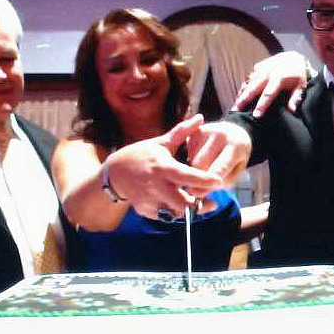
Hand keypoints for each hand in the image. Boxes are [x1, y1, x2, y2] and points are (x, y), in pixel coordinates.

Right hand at [104, 115, 223, 219]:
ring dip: (186, 208)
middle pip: (184, 203)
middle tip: (206, 198)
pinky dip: (172, 211)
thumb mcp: (161, 143)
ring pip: (176, 213)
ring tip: (191, 200)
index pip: (187, 176)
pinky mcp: (146, 211)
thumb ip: (182, 132)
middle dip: (197, 202)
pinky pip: (165, 216)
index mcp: (163, 167)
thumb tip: (200, 117)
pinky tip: (172, 201)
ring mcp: (150, 200)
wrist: (114, 173)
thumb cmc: (141, 155)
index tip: (219, 181)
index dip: (204, 180)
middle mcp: (156, 186)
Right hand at [186, 120, 250, 187]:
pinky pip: (188, 152)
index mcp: (236, 146)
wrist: (235, 132)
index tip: (197, 194)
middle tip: (199, 187)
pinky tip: (202, 158)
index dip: (208, 183)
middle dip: (198, 178)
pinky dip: (192, 161)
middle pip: (200, 164)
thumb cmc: (236, 155)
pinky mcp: (195, 131)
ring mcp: (207, 131)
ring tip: (206, 168)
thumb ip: (224, 181)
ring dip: (195, 170)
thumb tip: (202, 190)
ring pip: (192, 159)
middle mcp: (220, 135)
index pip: (220, 168)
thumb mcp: (238, 169)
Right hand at [233, 51, 311, 117]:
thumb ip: (295, 98)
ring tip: (235, 105)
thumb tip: (292, 110)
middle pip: (253, 88)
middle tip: (235, 110)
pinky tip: (239, 96)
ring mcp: (262, 69)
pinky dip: (244, 87)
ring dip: (241, 94)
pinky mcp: (258, 67)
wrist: (293, 57)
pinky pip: (249, 78)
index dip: (261, 105)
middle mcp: (268, 73)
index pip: (268, 94)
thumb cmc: (298, 75)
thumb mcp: (301, 86)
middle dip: (244, 100)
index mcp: (279, 78)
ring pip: (248, 83)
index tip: (255, 115)